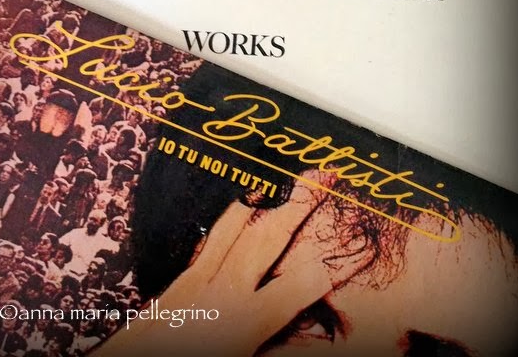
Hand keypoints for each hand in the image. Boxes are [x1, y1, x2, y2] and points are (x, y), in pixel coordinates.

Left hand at [95, 173, 373, 355]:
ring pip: (233, 228)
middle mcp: (219, 292)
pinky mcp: (180, 281)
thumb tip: (298, 341)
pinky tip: (237, 208)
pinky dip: (228, 218)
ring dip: (259, 200)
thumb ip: (271, 345)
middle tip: (319, 178)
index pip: (291, 291)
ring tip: (277, 177)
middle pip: (265, 239)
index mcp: (239, 324)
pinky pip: (209, 239)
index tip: (337, 256)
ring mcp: (196, 280)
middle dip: (296, 206)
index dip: (316, 273)